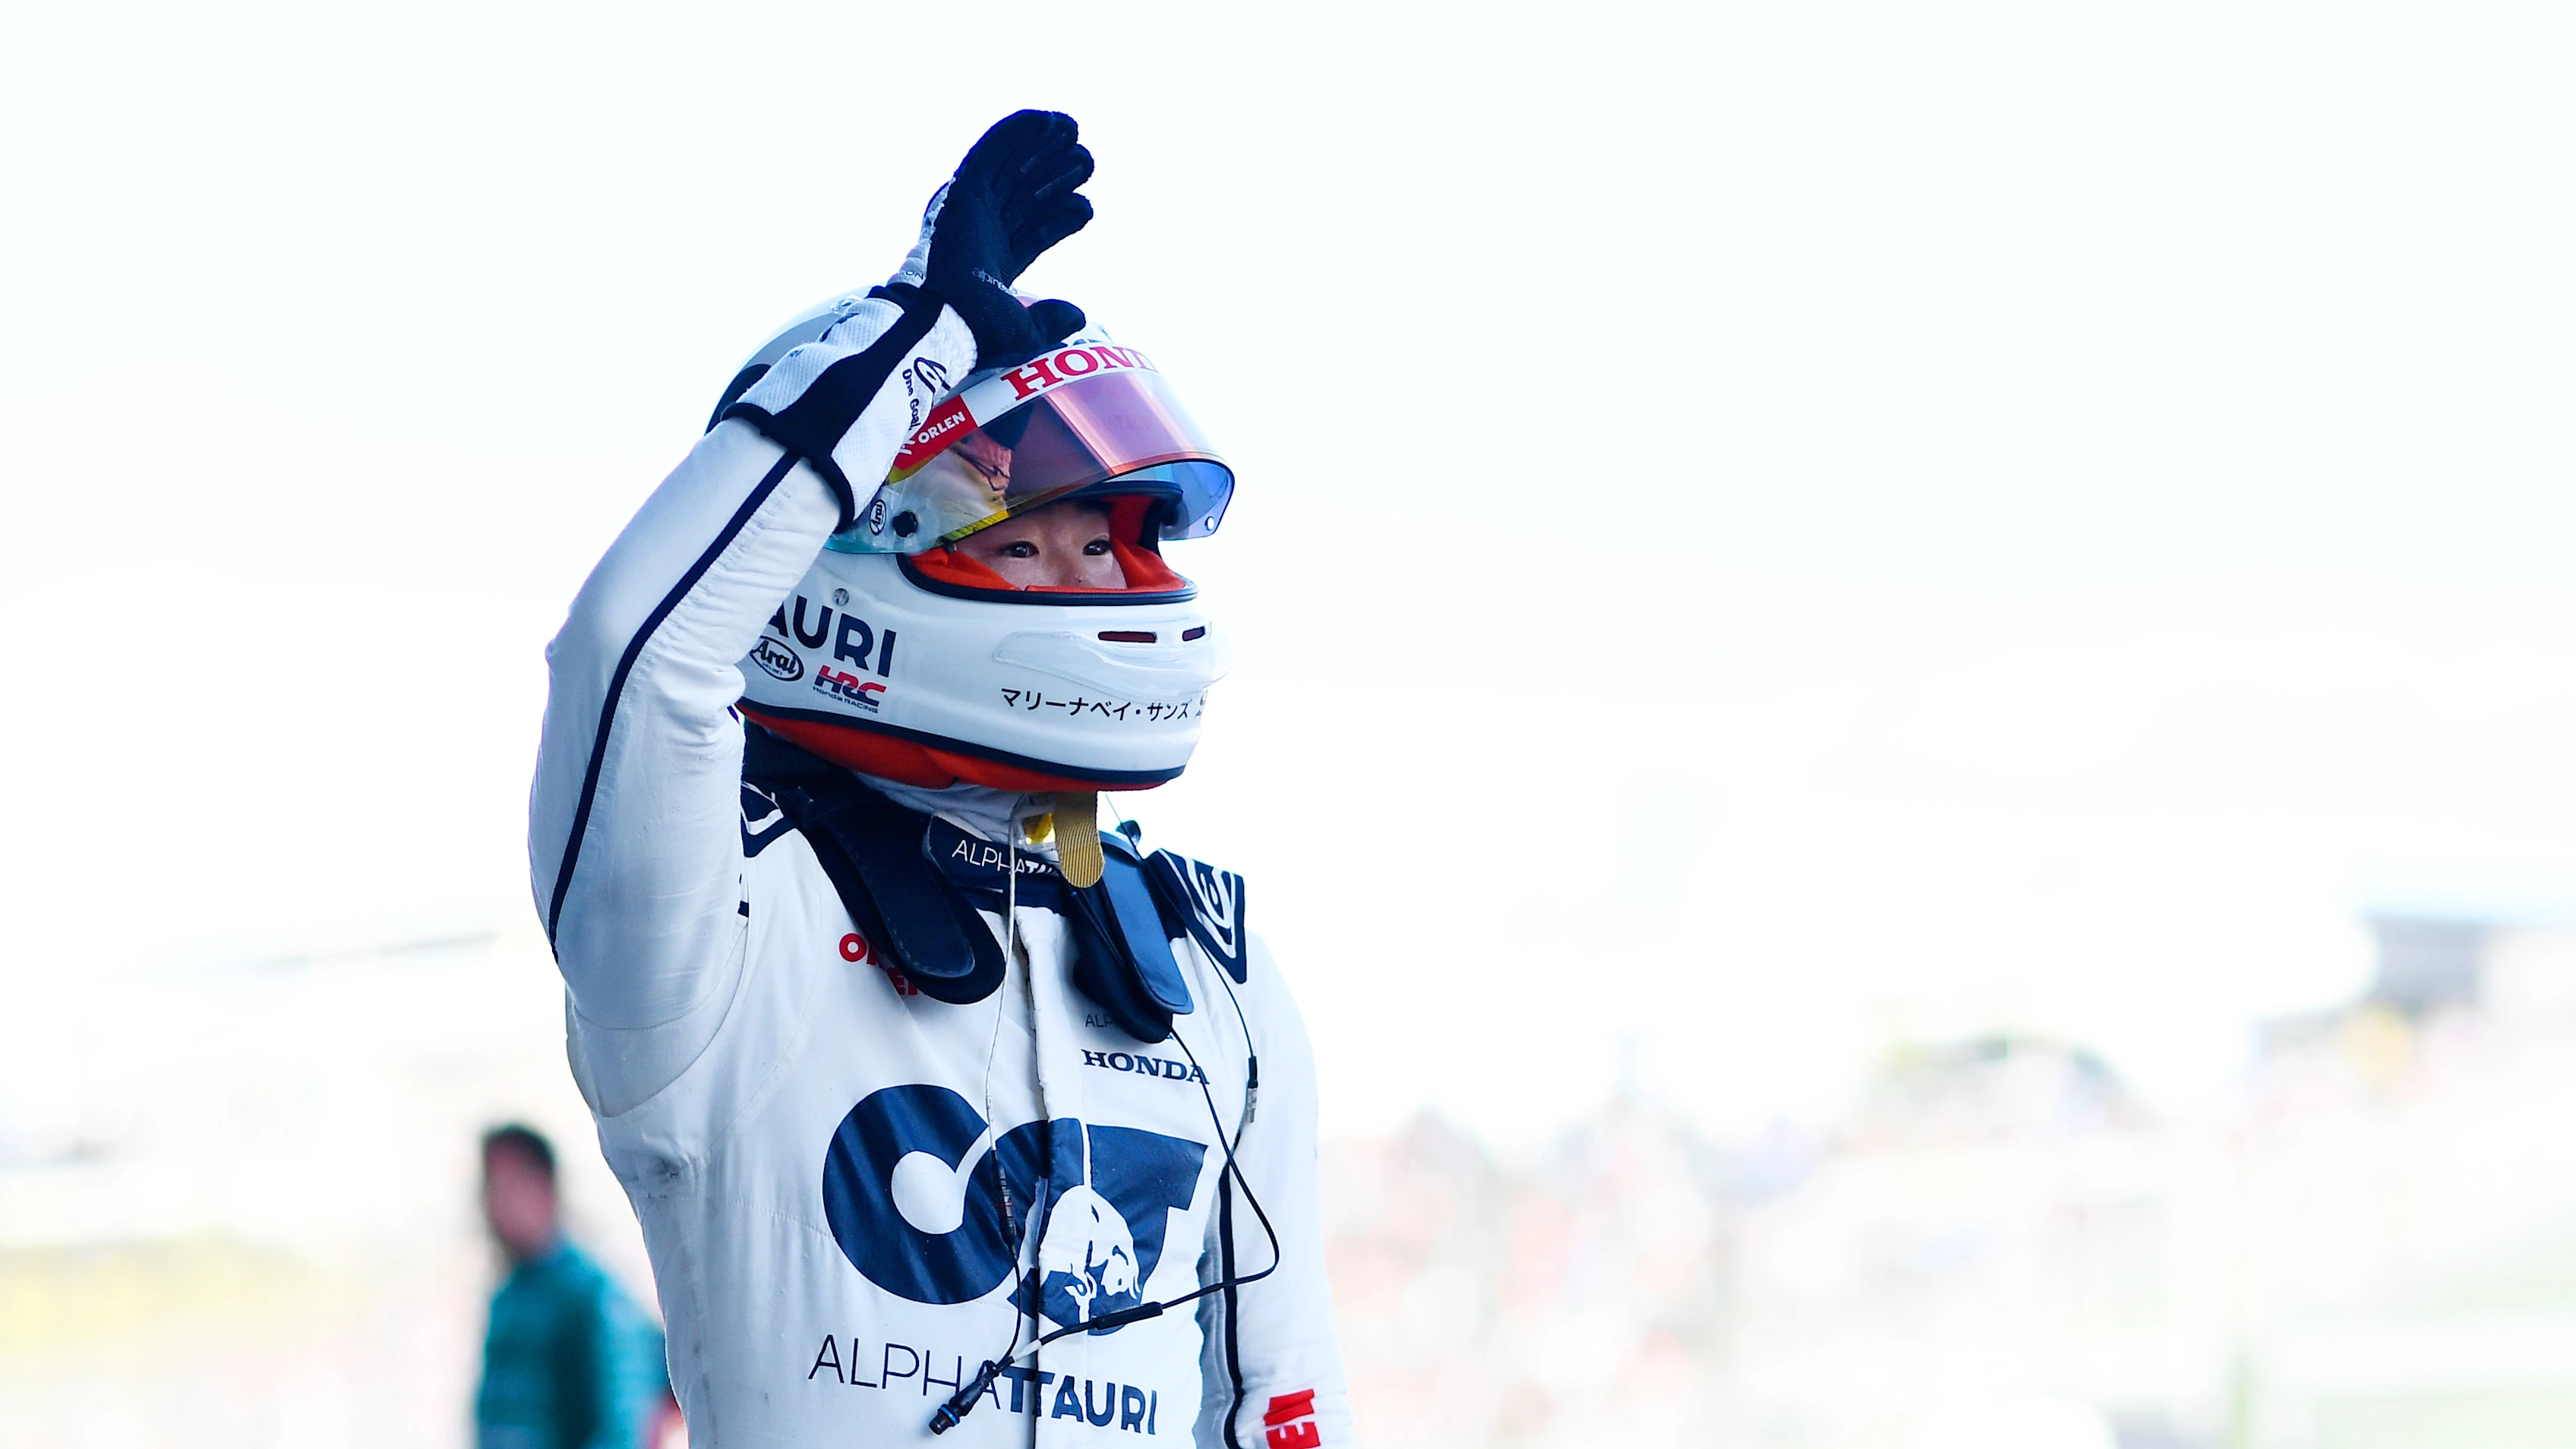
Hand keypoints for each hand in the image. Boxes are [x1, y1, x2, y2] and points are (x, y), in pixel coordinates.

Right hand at [917, 110, 1094, 362]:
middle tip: (1086, 161)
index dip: (1063, 214)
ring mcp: (975, 208)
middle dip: (1058, 173)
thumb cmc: (983, 331)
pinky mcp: (964, 190)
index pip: (1037, 228)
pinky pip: (990, 151)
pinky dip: (1015, 132)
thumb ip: (1052, 322)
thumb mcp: (1026, 332)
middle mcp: (987, 230)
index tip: (1086, 206)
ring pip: (1014, 167)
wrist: (955, 318)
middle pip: (1028, 192)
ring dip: (1043, 146)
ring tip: (1072, 130)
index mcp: (1000, 260)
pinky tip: (1045, 120)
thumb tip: (1079, 316)